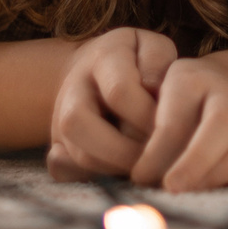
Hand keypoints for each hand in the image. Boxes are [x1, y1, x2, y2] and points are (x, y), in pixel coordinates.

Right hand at [45, 27, 174, 180]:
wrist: (95, 70)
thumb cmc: (138, 62)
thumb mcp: (153, 48)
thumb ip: (158, 62)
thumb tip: (152, 87)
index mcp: (102, 58)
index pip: (119, 91)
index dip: (147, 115)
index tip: (170, 127)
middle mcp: (73, 88)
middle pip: (80, 123)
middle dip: (126, 150)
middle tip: (156, 156)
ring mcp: (59, 119)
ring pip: (77, 153)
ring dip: (116, 169)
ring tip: (144, 166)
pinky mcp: (57, 146)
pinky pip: (63, 172)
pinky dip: (92, 179)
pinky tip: (119, 176)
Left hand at [128, 56, 227, 191]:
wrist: (214, 85)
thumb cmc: (165, 106)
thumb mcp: (146, 106)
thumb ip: (139, 136)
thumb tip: (141, 178)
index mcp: (188, 81)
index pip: (176, 118)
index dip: (157, 152)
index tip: (139, 177)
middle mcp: (225, 93)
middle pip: (222, 121)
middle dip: (197, 159)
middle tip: (171, 187)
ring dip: (227, 171)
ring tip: (201, 196)